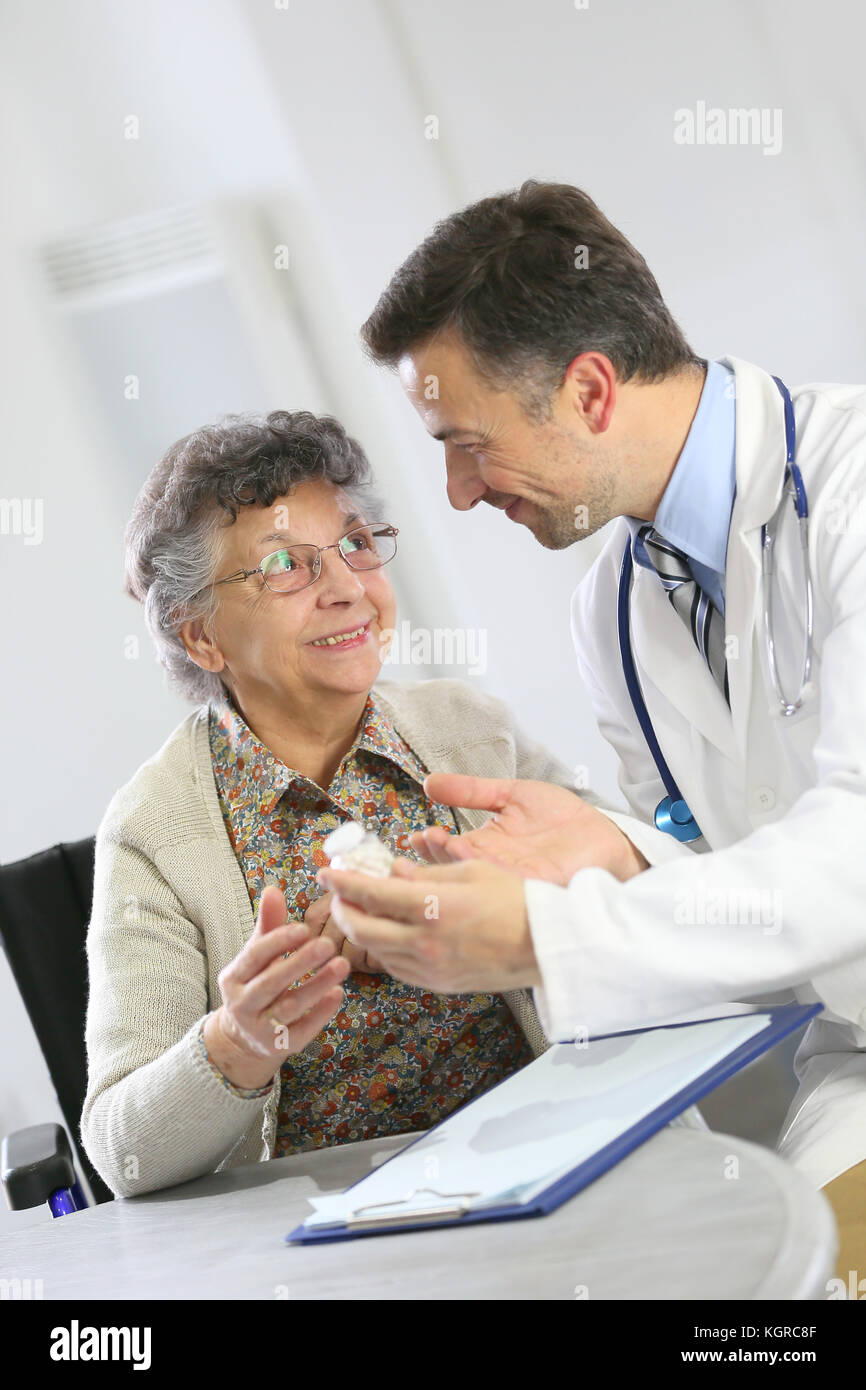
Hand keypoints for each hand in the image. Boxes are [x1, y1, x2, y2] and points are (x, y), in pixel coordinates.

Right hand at [203, 885, 349, 1088]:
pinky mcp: (279, 1047)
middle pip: (272, 982)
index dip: (278, 942)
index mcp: (233, 978)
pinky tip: (338, 994)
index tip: (304, 928)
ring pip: (290, 1007)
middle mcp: (242, 1004)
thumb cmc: (256, 984)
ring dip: (317, 985)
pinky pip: (302, 1030)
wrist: (245, 1040)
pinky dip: (321, 1013)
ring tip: (342, 965)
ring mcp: (260, 1029)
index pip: (254, 956)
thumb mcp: (257, 957)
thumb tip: (273, 889)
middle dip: (300, 963)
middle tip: (328, 944)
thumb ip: (268, 926)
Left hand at [317, 858, 539, 993]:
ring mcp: (430, 968)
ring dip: (361, 930)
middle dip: (342, 909)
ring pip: (375, 952)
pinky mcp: (438, 984)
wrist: (548, 945)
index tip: (325, 870)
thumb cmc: (517, 900)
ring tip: (362, 910)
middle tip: (338, 893)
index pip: (370, 893)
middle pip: (361, 929)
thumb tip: (392, 870)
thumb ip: (425, 872)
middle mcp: (425, 942)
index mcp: (432, 907)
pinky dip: (384, 949)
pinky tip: (390, 933)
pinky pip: (397, 968)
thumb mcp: (470, 871)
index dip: (341, 881)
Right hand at [410, 776, 647, 886]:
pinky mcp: (532, 885)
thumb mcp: (510, 795)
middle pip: (453, 869)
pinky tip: (472, 856)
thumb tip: (429, 782)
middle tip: (422, 840)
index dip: (428, 845)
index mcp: (485, 848)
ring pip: (473, 877)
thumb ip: (471, 790)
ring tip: (439, 843)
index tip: (413, 836)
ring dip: (454, 862)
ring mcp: (510, 880)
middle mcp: (493, 868)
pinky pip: (501, 881)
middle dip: (433, 857)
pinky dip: (485, 870)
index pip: (446, 851)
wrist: (603, 833)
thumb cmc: (562, 818)